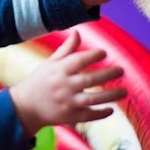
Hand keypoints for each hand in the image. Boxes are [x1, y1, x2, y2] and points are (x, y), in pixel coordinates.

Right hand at [9, 30, 125, 135]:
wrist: (24, 107)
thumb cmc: (40, 81)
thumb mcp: (50, 63)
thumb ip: (66, 49)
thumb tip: (77, 31)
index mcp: (58, 70)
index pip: (79, 60)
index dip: (93, 55)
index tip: (104, 53)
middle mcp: (63, 86)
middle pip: (89, 79)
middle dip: (108, 74)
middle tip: (122, 71)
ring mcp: (67, 102)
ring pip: (92, 99)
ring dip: (110, 96)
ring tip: (124, 91)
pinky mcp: (69, 117)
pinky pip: (88, 116)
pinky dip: (101, 114)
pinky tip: (112, 110)